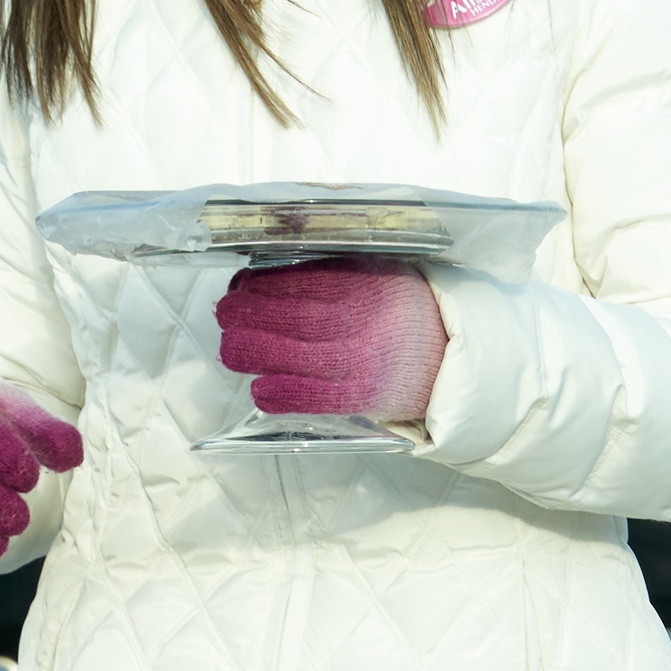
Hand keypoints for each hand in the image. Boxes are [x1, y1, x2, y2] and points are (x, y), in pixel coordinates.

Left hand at [213, 259, 446, 425]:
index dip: (267, 284)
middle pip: (300, 319)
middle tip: (224, 313)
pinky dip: (284, 396)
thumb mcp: (381, 275)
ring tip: (230, 347)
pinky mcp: (363, 399)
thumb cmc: (401, 313)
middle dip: (252, 315)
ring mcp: (365, 365)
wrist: (446, 358)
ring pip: (302, 359)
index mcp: (372, 287)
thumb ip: (335, 270)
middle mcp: (368, 325)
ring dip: (257, 353)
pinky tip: (259, 390)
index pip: (310, 281)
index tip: (240, 284)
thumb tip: (265, 273)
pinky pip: (318, 400)